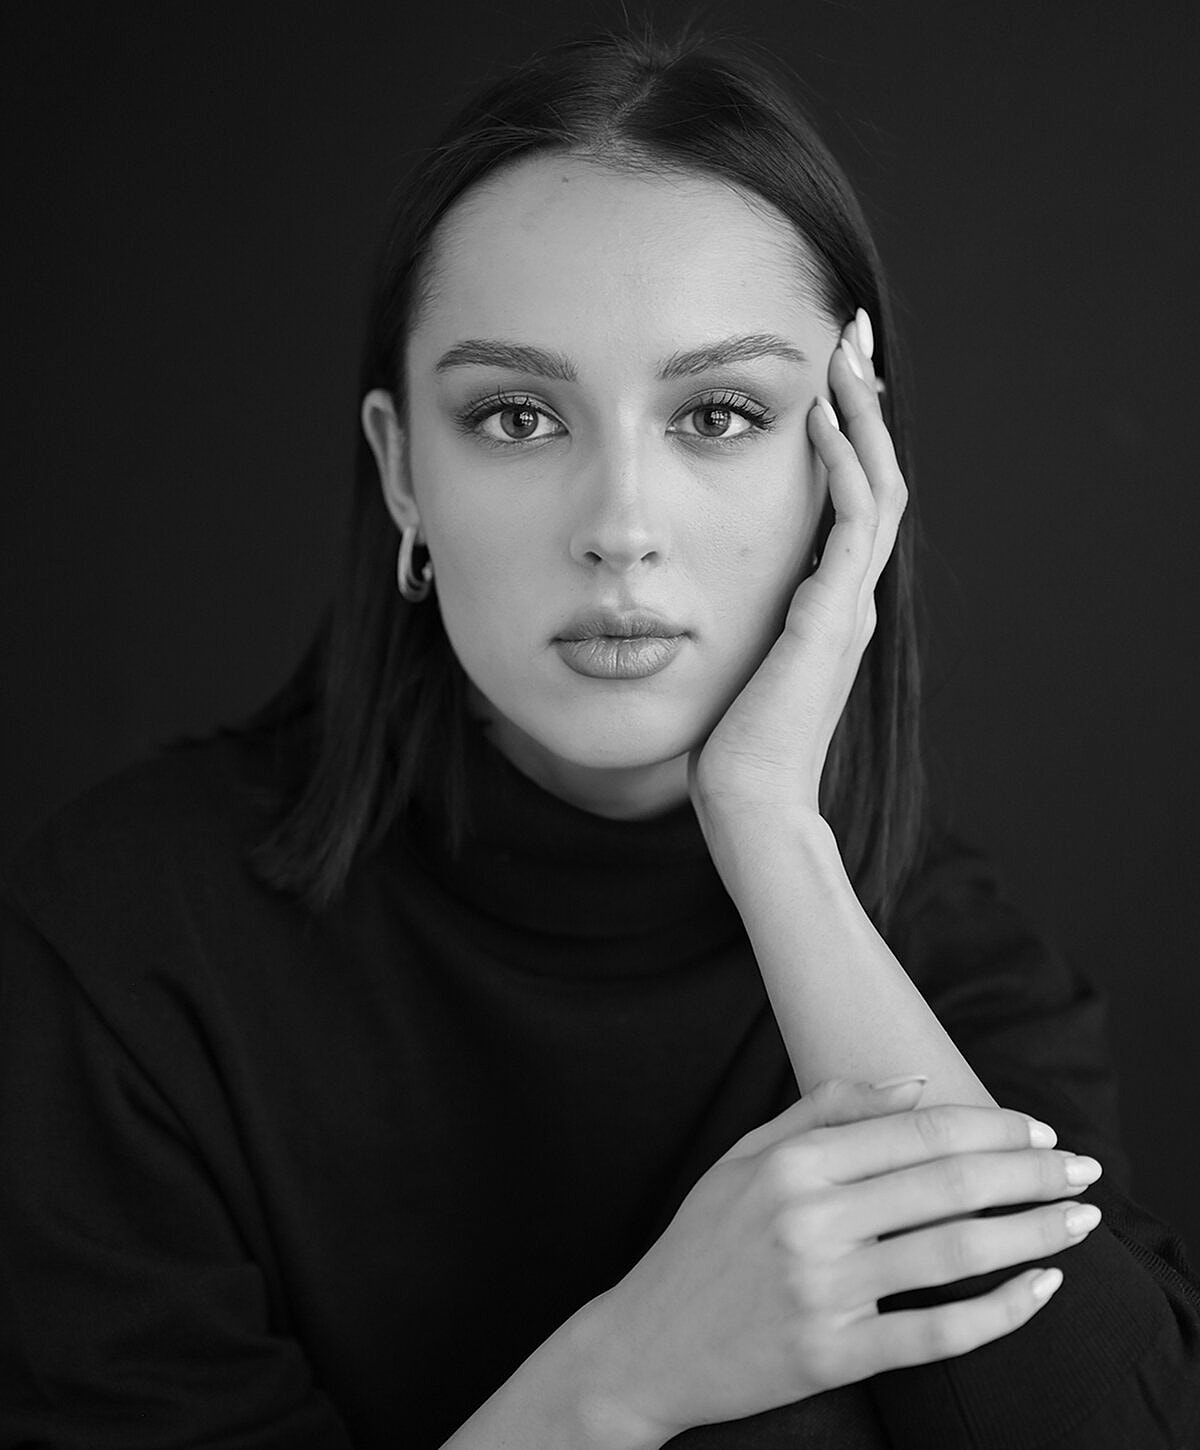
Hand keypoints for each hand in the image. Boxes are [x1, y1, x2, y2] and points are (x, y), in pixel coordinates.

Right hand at [585, 1081, 1101, 1442]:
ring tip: (1078, 1221)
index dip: (990, 1126)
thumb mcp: (744, 1155)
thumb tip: (912, 1084)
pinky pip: (937, 1333)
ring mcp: (823, 1291)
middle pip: (949, 1183)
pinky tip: (1040, 1288)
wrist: (645, 1344)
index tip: (1036, 1129)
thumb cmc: (700, 1244)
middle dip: (1030, 1171)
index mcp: (791, 1161)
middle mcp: (809, 1219)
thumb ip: (825, 1109)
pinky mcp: (833, 1355)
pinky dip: (1001, 1312)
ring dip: (1032, 1233)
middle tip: (1081, 1169)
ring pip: (955, 1253)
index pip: (917, 1130)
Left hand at [688, 310, 903, 830]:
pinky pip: (854, 520)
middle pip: (878, 478)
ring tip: (846, 357)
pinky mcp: (835, 614)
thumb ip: (736, 623)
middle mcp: (851, 597)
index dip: (847, 440)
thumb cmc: (731, 745)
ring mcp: (851, 604)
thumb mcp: (734, 664)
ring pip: (879, 486)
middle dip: (865, 408)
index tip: (823, 383)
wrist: (750, 801)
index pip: (853, 502)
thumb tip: (691, 595)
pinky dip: (844, 465)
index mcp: (830, 606)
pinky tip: (821, 420)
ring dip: (864, 418)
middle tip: (851, 344)